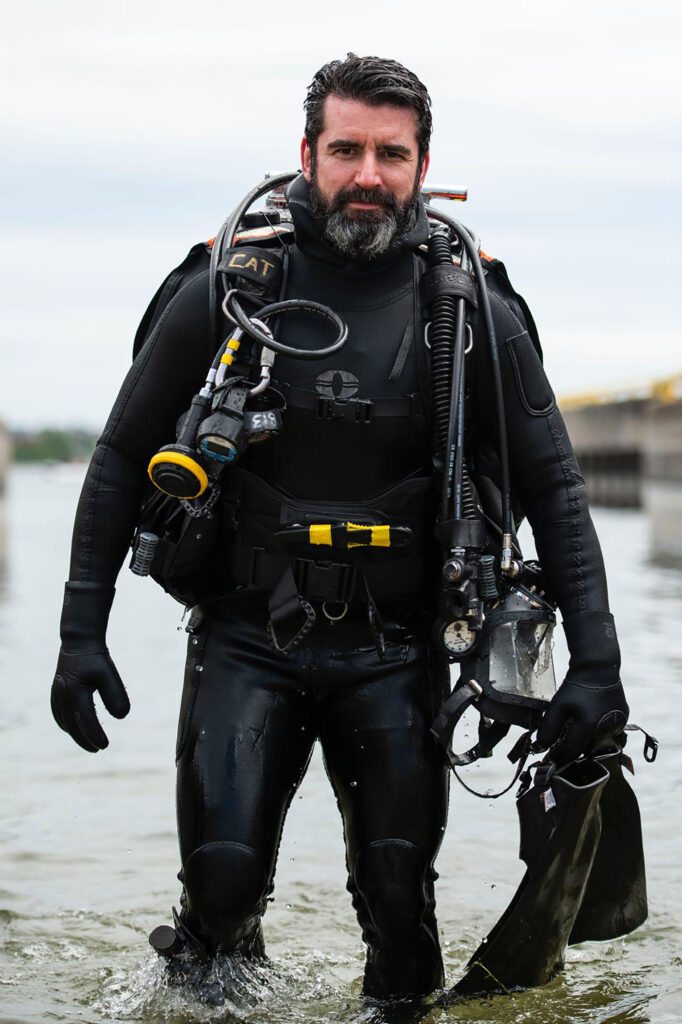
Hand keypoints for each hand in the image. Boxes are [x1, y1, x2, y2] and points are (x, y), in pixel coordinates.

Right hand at [52, 580, 128, 751]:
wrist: (78, 641)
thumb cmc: (95, 658)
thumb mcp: (109, 673)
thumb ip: (116, 695)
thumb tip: (122, 717)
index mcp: (74, 691)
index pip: (85, 720)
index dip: (94, 735)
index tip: (105, 746)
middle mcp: (62, 695)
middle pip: (72, 725)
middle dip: (85, 739)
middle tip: (99, 749)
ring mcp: (56, 693)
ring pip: (64, 721)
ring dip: (76, 734)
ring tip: (89, 744)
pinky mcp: (56, 691)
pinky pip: (59, 714)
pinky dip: (66, 724)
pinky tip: (74, 729)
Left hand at [536, 674, 627, 766]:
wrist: (598, 668)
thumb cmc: (576, 686)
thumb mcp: (557, 705)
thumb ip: (548, 728)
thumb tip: (541, 747)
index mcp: (589, 726)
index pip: (571, 752)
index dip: (559, 756)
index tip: (550, 757)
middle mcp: (606, 729)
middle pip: (585, 750)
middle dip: (572, 748)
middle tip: (561, 739)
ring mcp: (617, 725)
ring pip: (597, 744)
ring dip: (586, 741)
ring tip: (576, 726)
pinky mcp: (623, 720)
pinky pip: (608, 734)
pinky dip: (597, 732)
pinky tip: (589, 720)